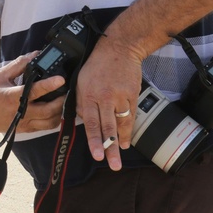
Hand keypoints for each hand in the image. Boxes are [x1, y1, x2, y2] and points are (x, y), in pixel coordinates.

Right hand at [0, 52, 65, 133]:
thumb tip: (36, 54)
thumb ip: (19, 64)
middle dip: (61, 100)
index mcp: (12, 97)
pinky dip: (55, 119)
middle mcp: (20, 112)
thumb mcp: (1, 75)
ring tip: (63, 100)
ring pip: (50, 122)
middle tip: (67, 91)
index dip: (49, 85)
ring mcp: (24, 123)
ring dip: (60, 111)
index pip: (34, 91)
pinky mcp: (26, 130)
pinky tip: (56, 110)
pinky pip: (46, 127)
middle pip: (48, 110)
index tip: (61, 80)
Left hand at [75, 36, 144, 170]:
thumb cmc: (96, 65)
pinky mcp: (132, 95)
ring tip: (120, 155)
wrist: (119, 48)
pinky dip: (129, 129)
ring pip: (121, 123)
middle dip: (108, 147)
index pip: (90, 122)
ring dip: (120, 141)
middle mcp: (104, 97)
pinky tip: (126, 140)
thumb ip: (80, 102)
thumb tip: (79, 120)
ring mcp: (120, 97)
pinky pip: (131, 116)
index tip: (96, 154)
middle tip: (112, 165)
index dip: (94, 139)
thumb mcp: (80, 81)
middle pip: (107, 127)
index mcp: (89, 94)